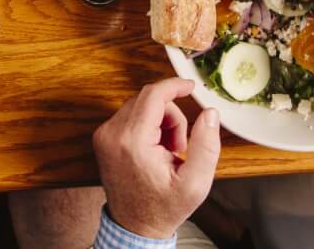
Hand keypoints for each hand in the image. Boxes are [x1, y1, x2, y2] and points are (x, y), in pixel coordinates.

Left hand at [93, 78, 220, 240]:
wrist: (135, 227)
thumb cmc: (163, 208)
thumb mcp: (195, 183)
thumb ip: (206, 145)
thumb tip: (210, 113)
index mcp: (132, 141)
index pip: (153, 95)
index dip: (175, 86)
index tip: (191, 86)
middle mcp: (112, 133)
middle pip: (148, 99)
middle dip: (171, 116)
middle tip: (179, 147)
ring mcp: (104, 134)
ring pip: (140, 105)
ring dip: (160, 122)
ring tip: (167, 153)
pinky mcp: (103, 137)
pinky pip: (131, 115)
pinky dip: (147, 126)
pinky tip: (154, 151)